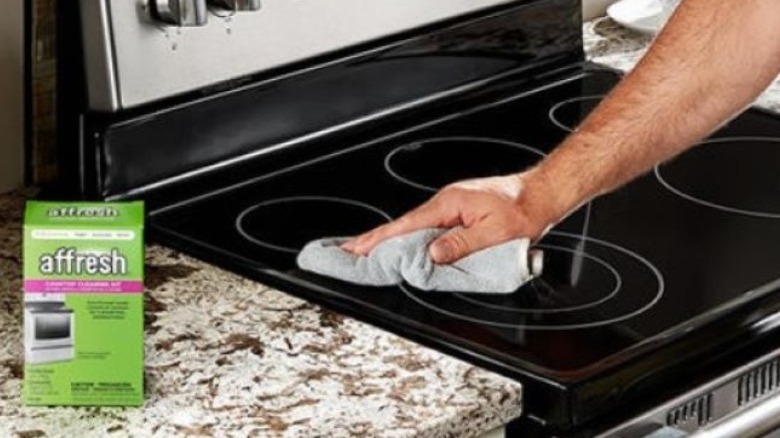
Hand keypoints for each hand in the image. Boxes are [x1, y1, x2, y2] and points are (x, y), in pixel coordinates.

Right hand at [342, 170, 560, 263]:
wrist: (540, 195)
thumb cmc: (522, 210)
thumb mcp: (494, 233)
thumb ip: (461, 244)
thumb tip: (432, 254)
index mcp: (450, 204)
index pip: (406, 226)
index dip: (378, 240)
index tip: (356, 249)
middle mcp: (446, 203)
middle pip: (403, 225)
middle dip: (375, 239)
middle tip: (349, 252)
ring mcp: (451, 207)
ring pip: (414, 227)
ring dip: (391, 241)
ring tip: (368, 253)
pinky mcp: (457, 213)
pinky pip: (427, 227)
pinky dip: (410, 238)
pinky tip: (403, 248)